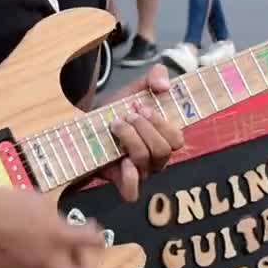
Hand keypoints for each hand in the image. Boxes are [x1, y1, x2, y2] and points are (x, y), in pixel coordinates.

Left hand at [100, 64, 183, 201]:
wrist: (90, 123)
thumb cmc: (119, 108)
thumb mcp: (136, 87)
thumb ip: (155, 76)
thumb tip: (164, 85)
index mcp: (165, 137)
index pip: (177, 139)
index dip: (162, 124)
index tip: (142, 107)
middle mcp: (156, 157)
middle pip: (162, 150)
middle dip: (144, 128)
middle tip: (127, 114)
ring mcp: (140, 171)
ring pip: (145, 161)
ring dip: (129, 138)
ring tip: (115, 124)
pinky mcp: (121, 181)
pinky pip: (132, 191)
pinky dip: (129, 177)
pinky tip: (120, 160)